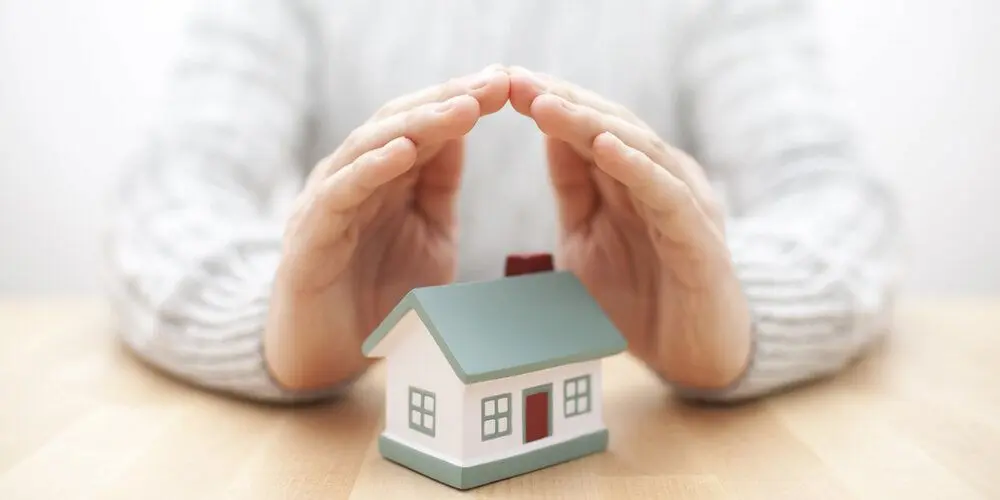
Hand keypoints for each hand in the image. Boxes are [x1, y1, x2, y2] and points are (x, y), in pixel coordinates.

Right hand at [265, 66, 509, 389]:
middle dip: (450, 99)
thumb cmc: (379, 295)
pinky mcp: (311, 234)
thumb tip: (461, 131)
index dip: (466, 99)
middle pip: (401, 122)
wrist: (327, 355)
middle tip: (496, 81)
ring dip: (418, 125)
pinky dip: (371, 168)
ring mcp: (329, 201)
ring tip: (463, 108)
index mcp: (386, 175)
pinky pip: (341, 192)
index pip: (427, 124)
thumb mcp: (429, 235)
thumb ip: (439, 186)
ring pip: (371, 146)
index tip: (509, 82)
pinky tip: (404, 151)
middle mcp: (354, 176)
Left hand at [508, 67, 751, 388]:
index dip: (546, 103)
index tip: (501, 83)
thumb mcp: (588, 238)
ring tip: (546, 105)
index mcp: (630, 177)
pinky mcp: (699, 237)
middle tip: (514, 81)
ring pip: (637, 149)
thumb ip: (574, 188)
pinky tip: (604, 148)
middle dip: (560, 101)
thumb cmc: (640, 297)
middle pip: (609, 126)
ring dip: (589, 124)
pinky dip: (636, 167)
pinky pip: (666, 194)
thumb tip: (548, 134)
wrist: (695, 354)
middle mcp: (660, 178)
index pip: (586, 127)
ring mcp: (684, 203)